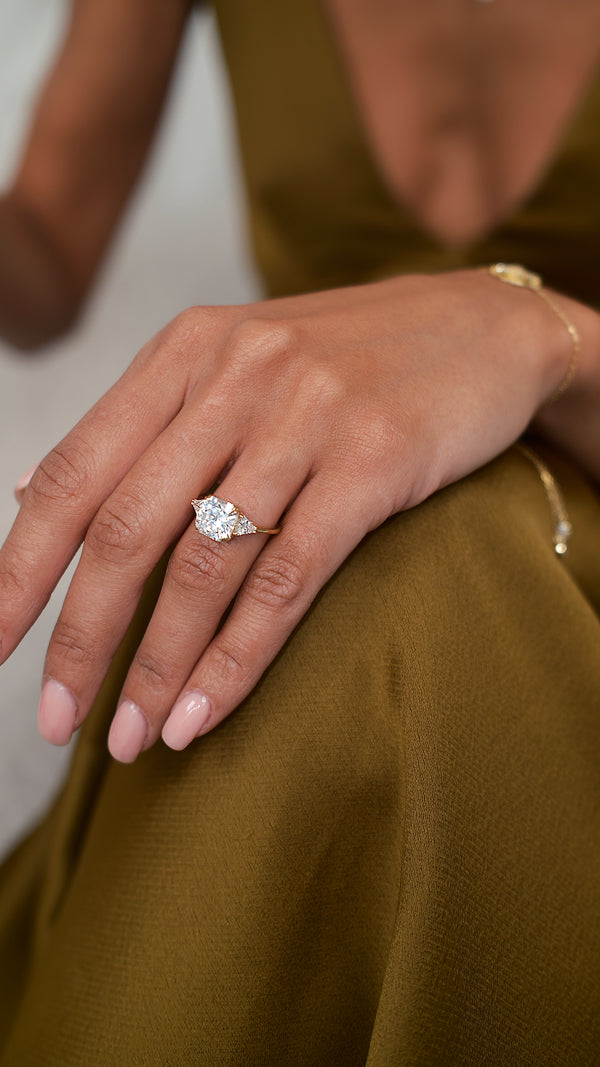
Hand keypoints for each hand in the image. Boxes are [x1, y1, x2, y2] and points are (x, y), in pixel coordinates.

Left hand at [0, 270, 573, 760]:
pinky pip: (287, 578)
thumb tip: (31, 498)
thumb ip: (143, 428)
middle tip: (56, 722)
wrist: (483, 328)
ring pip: (204, 565)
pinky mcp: (373, 461)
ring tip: (134, 738)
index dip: (20, 567)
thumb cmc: (351, 361)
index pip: (73, 471)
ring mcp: (306, 417)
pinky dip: (238, 656)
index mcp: (184, 354)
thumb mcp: (235, 365)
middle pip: (126, 529)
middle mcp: (233, 377)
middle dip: (81, 638)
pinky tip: (208, 711)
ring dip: (158, 667)